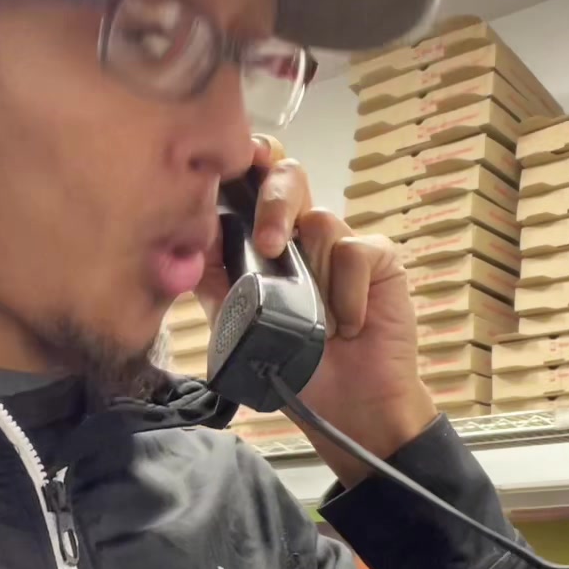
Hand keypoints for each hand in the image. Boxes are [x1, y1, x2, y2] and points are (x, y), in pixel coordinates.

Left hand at [196, 137, 436, 485]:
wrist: (346, 408)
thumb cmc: (293, 365)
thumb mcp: (236, 323)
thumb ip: (214, 279)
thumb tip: (189, 240)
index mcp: (264, 240)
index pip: (253, 183)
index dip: (247, 162)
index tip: (236, 160)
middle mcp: (301, 234)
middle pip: (289, 178)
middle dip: (275, 202)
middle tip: (270, 244)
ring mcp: (341, 244)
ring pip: (321, 222)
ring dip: (313, 278)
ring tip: (319, 324)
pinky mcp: (378, 258)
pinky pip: (355, 252)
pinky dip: (346, 295)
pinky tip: (348, 326)